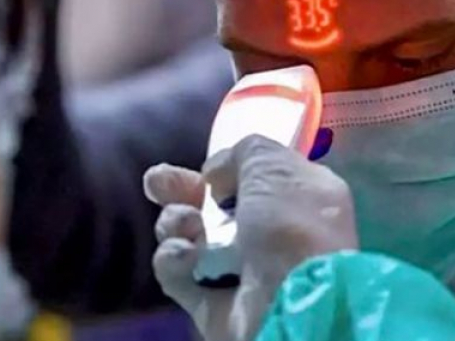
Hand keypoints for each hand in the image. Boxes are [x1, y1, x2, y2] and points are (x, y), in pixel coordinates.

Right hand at [145, 135, 357, 340]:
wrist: (291, 301)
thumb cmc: (290, 223)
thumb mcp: (272, 163)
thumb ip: (243, 152)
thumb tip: (217, 175)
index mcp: (297, 198)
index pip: (253, 178)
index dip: (225, 169)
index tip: (207, 168)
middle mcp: (268, 233)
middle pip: (210, 204)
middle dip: (179, 189)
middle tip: (157, 182)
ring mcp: (238, 269)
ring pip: (188, 235)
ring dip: (176, 221)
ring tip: (187, 224)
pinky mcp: (209, 302)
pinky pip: (178, 272)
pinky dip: (174, 259)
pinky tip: (185, 254)